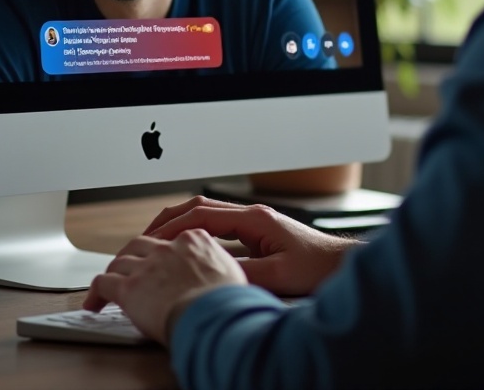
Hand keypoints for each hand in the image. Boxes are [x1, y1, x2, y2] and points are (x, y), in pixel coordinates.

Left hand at [82, 229, 245, 345]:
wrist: (216, 316)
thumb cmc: (230, 302)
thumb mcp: (233, 273)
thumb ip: (220, 267)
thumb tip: (222, 277)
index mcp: (195, 240)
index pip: (171, 238)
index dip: (161, 251)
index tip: (158, 261)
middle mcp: (169, 248)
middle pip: (141, 243)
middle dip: (132, 254)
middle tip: (127, 268)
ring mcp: (148, 265)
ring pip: (120, 260)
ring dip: (113, 272)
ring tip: (108, 286)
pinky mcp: (129, 287)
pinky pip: (103, 283)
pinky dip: (95, 292)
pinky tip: (94, 303)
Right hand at [140, 195, 353, 296]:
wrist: (339, 265)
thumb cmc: (315, 267)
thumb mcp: (277, 275)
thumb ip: (243, 272)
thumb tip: (210, 273)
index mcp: (254, 219)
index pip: (203, 215)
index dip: (173, 227)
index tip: (151, 240)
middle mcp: (251, 216)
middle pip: (200, 208)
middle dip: (170, 220)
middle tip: (144, 238)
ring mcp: (253, 224)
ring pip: (208, 216)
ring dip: (182, 226)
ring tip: (158, 243)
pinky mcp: (256, 236)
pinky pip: (219, 230)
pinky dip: (198, 236)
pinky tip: (187, 252)